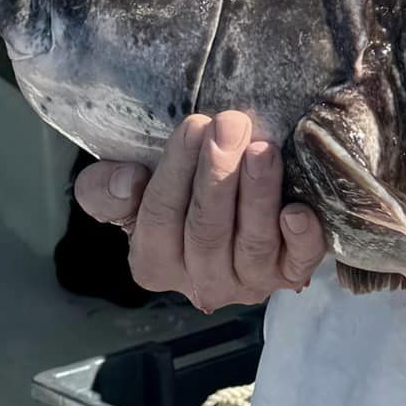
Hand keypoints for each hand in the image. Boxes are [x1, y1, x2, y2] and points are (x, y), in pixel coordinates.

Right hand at [74, 111, 326, 310]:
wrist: (231, 208)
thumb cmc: (177, 194)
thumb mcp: (130, 192)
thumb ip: (105, 189)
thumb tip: (128, 179)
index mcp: (154, 262)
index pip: (159, 218)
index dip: (176, 171)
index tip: (194, 124)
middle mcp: (201, 281)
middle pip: (207, 231)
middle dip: (219, 175)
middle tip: (230, 125)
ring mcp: (249, 280)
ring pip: (252, 243)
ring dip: (258, 195)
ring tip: (263, 150)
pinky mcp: (290, 271)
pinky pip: (298, 261)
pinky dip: (301, 238)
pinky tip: (298, 209)